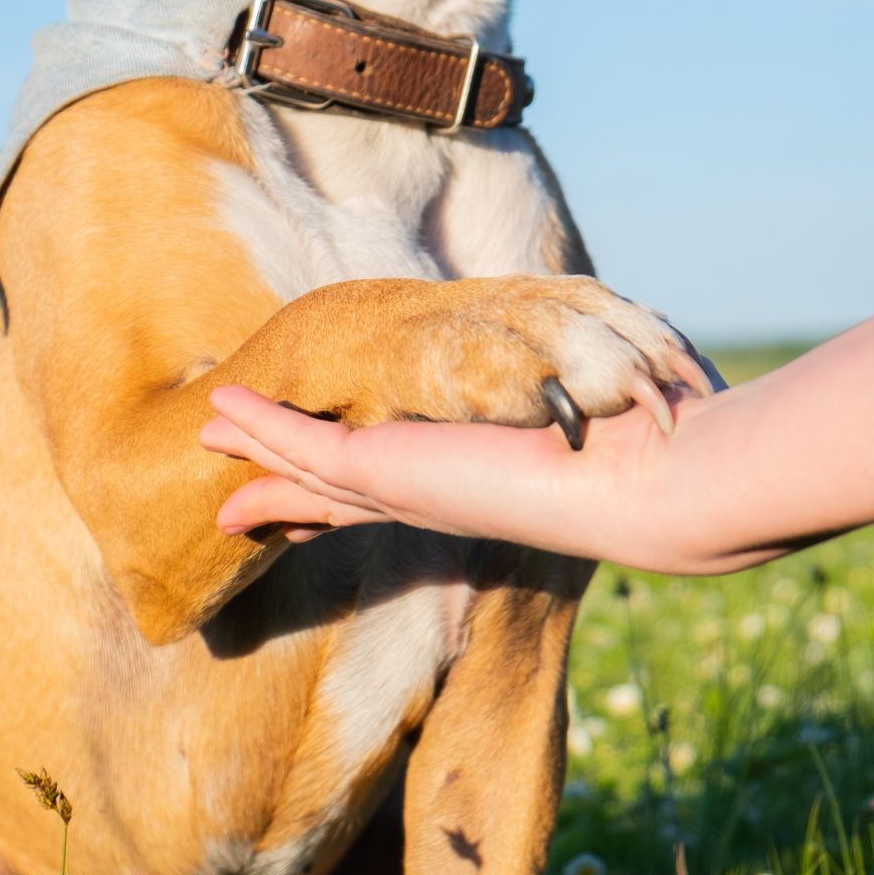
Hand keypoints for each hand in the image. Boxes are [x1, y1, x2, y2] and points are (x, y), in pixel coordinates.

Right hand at [199, 304, 873, 573]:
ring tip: (210, 436)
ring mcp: (406, 489)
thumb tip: (662, 374)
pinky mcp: (387, 474)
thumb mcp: (612, 401)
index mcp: (476, 484)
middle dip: (284, 491)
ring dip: (258, 450)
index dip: (355, 492)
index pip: (401, 490)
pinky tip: (222, 414)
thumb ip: (606, 386)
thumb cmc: (654, 449)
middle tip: (231, 500)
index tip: (317, 492)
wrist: (659, 483)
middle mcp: (436, 496)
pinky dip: (261, 428)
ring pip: (308, 470)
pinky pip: (305, 447)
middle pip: (336, 497)